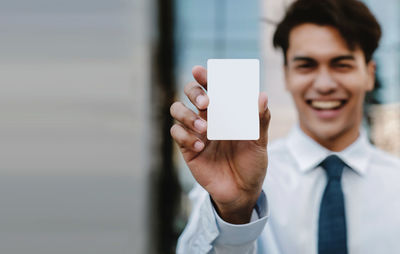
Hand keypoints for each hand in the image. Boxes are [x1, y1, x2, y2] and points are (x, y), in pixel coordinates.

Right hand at [170, 66, 270, 223]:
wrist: (242, 192)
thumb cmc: (252, 164)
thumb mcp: (260, 142)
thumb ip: (260, 120)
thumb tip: (262, 96)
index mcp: (226, 112)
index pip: (212, 87)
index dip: (204, 77)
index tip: (199, 71)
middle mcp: (208, 117)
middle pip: (190, 93)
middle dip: (194, 92)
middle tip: (206, 104)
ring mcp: (195, 132)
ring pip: (177, 110)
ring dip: (187, 115)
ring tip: (205, 129)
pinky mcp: (187, 148)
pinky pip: (176, 133)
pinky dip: (185, 136)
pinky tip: (200, 147)